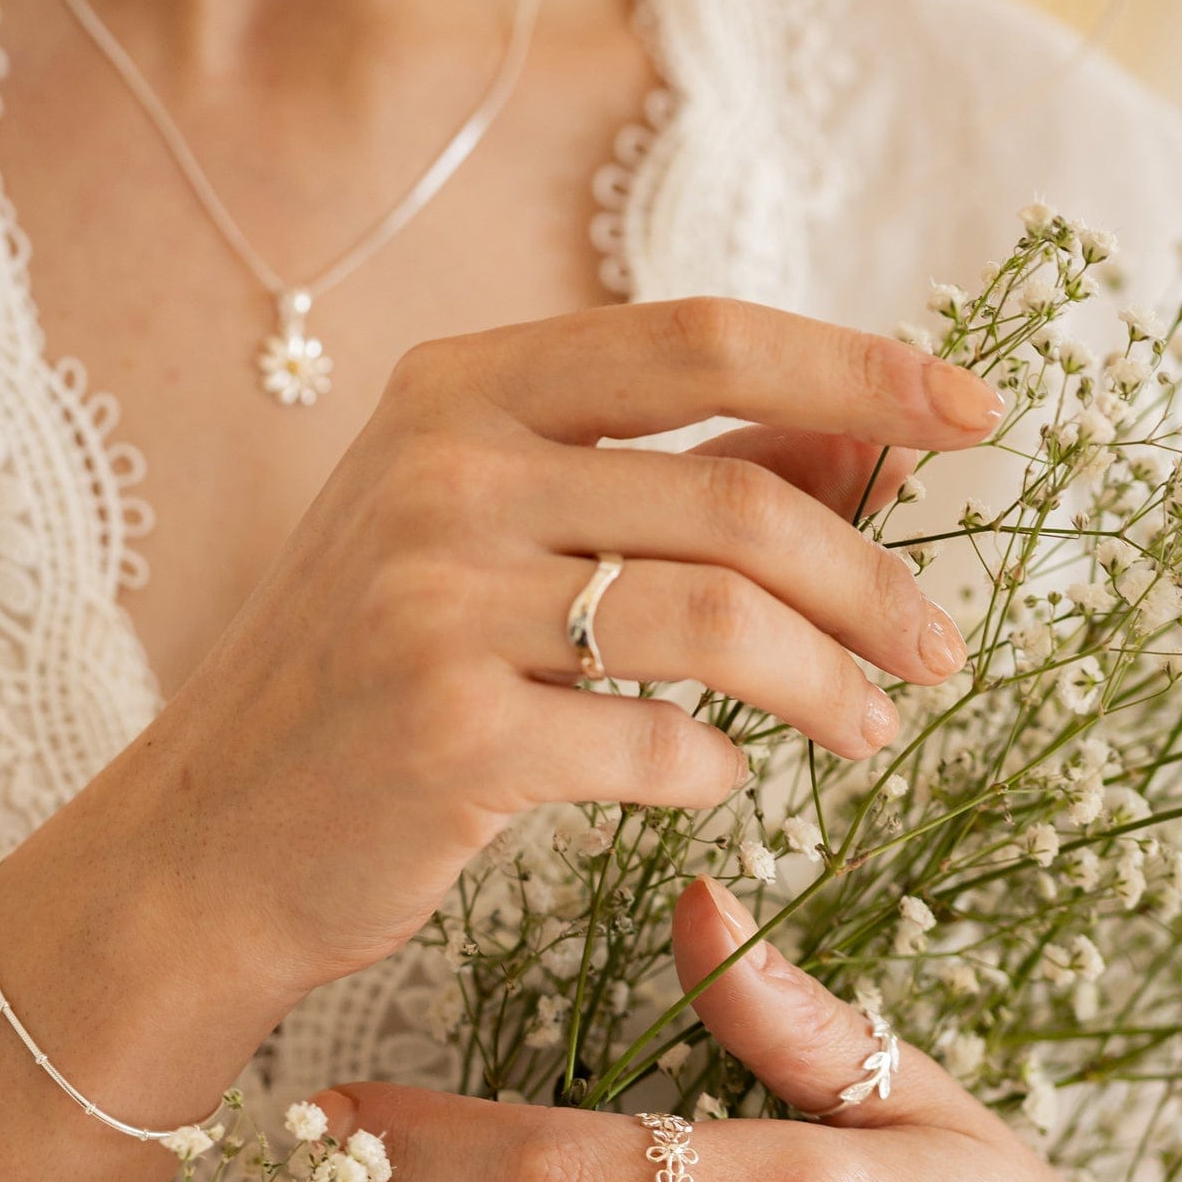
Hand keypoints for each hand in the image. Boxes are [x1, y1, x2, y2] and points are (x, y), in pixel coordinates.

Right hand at [100, 299, 1000, 1009]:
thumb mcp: (491, 541)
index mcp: (455, 392)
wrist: (207, 842)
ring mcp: (435, 600)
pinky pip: (654, 745)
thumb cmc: (364, 686)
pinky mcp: (448, 732)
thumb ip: (668, 478)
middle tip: (940, 653)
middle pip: (735, 500)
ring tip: (873, 734)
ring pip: (717, 622)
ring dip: (828, 687)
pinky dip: (712, 772)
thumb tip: (866, 448)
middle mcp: (443, 472)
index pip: (699, 339)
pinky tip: (709, 783)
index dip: (858, 368)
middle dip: (874, 581)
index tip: (974, 413)